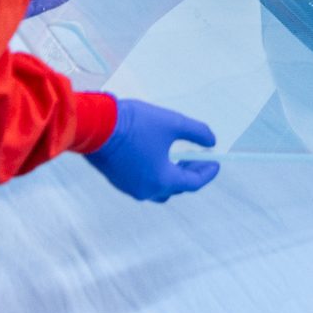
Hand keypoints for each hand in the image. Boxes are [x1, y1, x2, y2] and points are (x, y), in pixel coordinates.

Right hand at [83, 96, 219, 200]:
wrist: (96, 126)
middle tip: (200, 157)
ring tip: (181, 157)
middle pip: (176, 188)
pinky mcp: (118, 180)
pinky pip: (144, 183)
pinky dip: (157, 173)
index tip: (216, 162)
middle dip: (191, 173)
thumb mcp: (173, 123)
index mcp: (162, 179)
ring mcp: (130, 187)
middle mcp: (146, 189)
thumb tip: (211, 142)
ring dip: (173, 175)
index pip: (192, 183)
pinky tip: (159, 156)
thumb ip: (197, 133)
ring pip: (159, 188)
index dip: (207, 172)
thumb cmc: (136, 125)